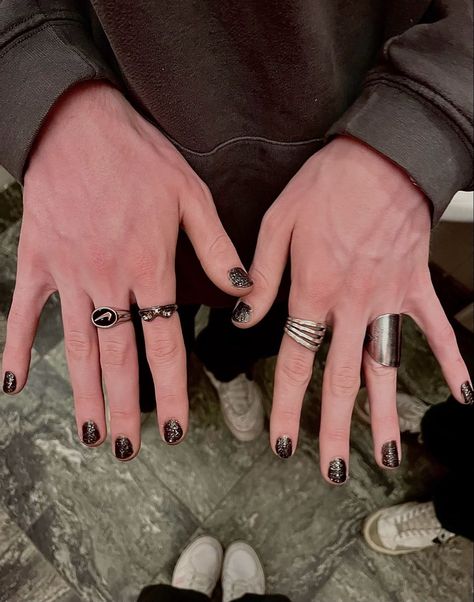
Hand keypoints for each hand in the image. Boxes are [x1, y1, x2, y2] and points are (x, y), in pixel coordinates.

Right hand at [1, 82, 250, 458]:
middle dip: (125, 409)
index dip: (172, 390)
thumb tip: (244, 291)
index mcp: (150, 267)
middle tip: (128, 451)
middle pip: (120, 357)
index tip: (176, 429)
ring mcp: (69, 274)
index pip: (165, 343)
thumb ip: (216, 247)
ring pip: (77, 345)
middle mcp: (109, 280)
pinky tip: (12, 381)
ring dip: (82, 393)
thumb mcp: (190, 194)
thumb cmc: (140, 156)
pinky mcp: (37, 260)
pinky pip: (23, 310)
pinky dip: (16, 345)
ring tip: (88, 434)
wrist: (78, 123)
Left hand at [233, 135, 470, 481]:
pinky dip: (452, 361)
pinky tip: (464, 394)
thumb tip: (243, 319)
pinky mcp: (416, 287)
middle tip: (329, 471)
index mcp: (314, 293)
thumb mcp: (278, 224)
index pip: (296, 362)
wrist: (382, 158)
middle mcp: (352, 306)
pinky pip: (436, 330)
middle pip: (341, 380)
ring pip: (386, 368)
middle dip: (333, 430)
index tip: (282, 441)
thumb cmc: (327, 186)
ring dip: (386, 415)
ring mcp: (389, 300)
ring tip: (386, 457)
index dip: (287, 406)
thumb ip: (260, 277)